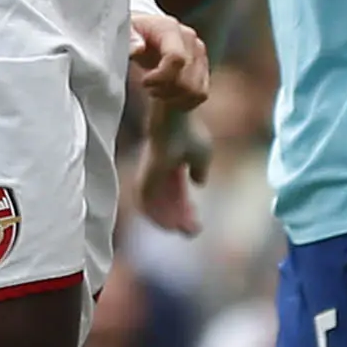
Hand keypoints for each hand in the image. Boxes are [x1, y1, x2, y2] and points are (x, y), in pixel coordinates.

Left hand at [129, 11, 210, 109]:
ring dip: (173, 97)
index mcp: (170, 28)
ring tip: (156, 89)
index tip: (144, 81)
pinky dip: (183, 101)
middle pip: (186, 80)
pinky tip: (167, 94)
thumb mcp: (124, 30)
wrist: (144, 31)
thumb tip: (138, 48)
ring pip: (195, 90)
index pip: (177, 58)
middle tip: (147, 85)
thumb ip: (128, 38)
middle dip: (164, 89)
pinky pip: (200, 94)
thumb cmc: (132, 33)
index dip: (160, 77)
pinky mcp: (203, 68)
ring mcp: (199, 54)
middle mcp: (190, 39)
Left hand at [138, 104, 213, 234]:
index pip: (177, 196)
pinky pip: (146, 203)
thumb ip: (200, 170)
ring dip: (168, 220)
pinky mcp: (145, 175)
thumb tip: (198, 183)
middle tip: (191, 231)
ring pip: (155, 206)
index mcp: (172, 168)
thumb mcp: (202, 153)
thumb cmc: (189, 130)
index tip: (197, 224)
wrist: (173, 115)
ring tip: (181, 230)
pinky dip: (157, 214)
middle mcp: (158, 173)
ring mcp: (150, 175)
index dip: (187, 211)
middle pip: (166, 204)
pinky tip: (169, 224)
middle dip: (179, 219)